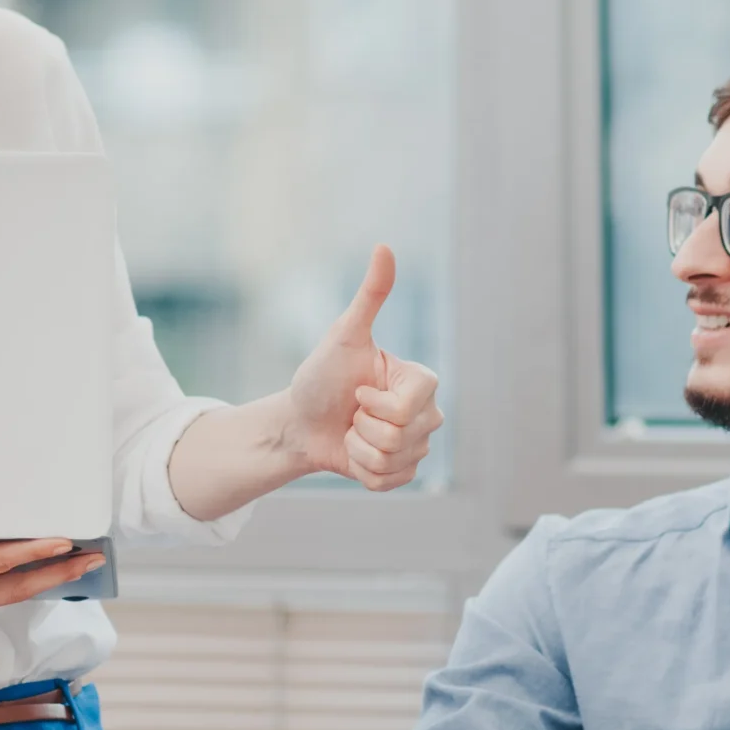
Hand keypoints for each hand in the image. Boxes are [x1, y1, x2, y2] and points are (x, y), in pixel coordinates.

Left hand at [285, 245, 442, 491]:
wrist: (300, 421)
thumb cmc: (321, 376)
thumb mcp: (344, 335)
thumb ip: (371, 295)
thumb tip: (384, 246)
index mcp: (423, 381)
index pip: (407, 408)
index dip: (373, 404)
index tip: (357, 389)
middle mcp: (429, 413)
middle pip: (402, 438)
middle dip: (363, 428)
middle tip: (353, 411)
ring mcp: (418, 446)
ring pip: (392, 462)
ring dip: (358, 449)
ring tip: (351, 430)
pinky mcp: (403, 474)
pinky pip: (387, 483)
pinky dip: (360, 471)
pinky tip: (354, 452)